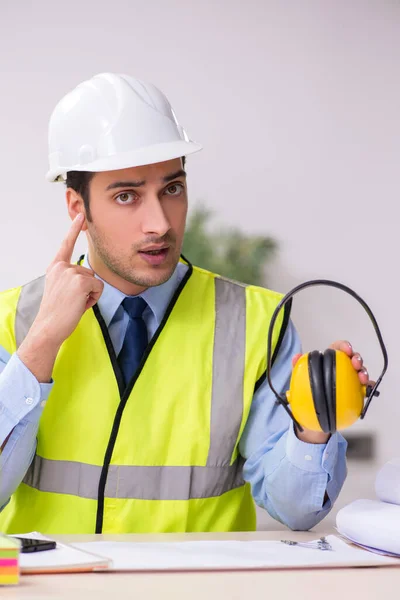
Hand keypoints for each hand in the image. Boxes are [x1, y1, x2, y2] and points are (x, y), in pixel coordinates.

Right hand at [17, 214, 103, 381]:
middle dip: (87, 289)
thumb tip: (87, 277)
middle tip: (71, 302)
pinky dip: (93, 299)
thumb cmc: (57, 313)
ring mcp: (71, 273)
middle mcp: (61, 267)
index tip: (80, 215)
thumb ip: (70, 278)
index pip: (66, 245)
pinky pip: (99, 288)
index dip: (74, 229)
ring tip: (74, 304)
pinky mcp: (81, 282)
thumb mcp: (61, 290)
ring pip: (95, 281)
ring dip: (90, 295)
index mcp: (55, 268)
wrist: (48, 327)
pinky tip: (80, 305)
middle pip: (89, 273)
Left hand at [291, 340, 371, 443]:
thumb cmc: (307, 393)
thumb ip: (297, 368)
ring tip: (362, 378)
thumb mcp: (300, 380)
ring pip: (360, 371)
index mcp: (329, 361)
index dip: (343, 346)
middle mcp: (342, 368)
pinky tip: (368, 388)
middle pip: (352, 359)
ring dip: (363, 372)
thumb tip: (296, 357)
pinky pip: (364, 388)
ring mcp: (350, 380)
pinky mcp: (355, 393)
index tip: (346, 350)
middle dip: (357, 358)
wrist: (312, 417)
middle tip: (356, 364)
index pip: (337, 348)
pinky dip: (368, 386)